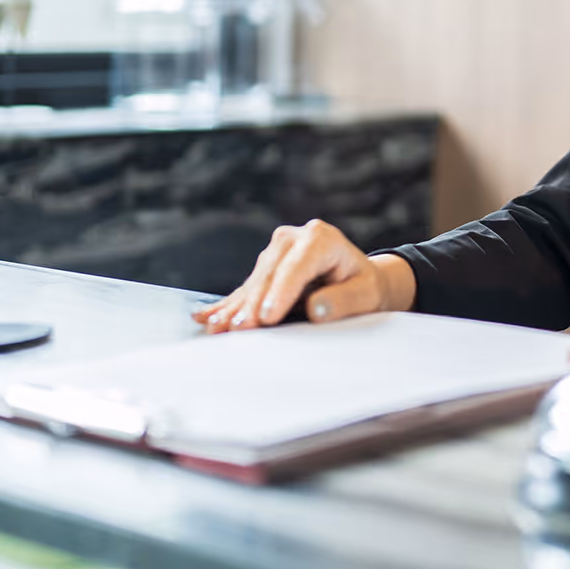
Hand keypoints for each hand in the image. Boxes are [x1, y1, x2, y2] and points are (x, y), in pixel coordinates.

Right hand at [190, 219, 416, 331]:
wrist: (358, 279)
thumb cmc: (364, 287)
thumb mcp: (365, 295)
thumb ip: (343, 301)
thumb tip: (316, 309)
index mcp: (321, 238)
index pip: (297, 267)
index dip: (280, 293)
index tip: (267, 318)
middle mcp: (294, 238)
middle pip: (269, 274)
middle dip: (253, 305)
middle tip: (238, 330)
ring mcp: (276, 250)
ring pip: (253, 281)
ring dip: (236, 308)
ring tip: (217, 329)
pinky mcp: (265, 266)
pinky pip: (245, 288)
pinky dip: (228, 305)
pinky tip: (204, 318)